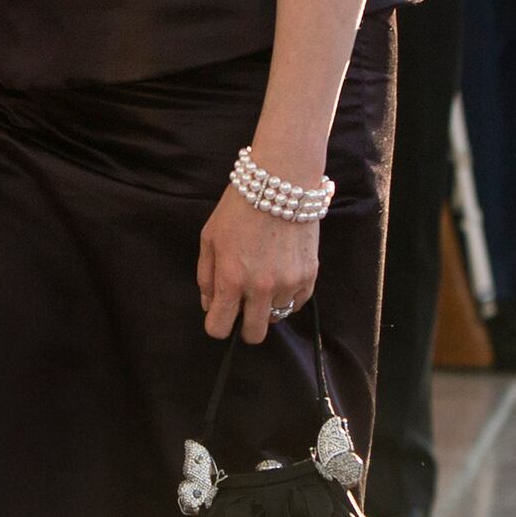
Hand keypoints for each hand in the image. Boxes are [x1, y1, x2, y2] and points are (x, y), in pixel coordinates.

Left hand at [198, 182, 322, 343]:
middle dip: (245, 326)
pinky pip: (297, 303)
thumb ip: (206, 275)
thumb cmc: (239, 207)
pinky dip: (288, 296)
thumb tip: (209, 304)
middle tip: (244, 307)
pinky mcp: (309, 275)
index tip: (220, 315)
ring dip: (268, 306)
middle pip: (254, 334)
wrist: (281, 182)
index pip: (219, 327)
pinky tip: (281, 275)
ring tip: (264, 280)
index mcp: (231, 279)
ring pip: (276, 317)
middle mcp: (261, 288)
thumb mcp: (209, 237)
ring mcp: (288, 283)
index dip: (216, 325)